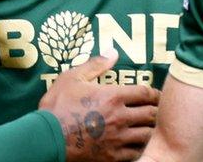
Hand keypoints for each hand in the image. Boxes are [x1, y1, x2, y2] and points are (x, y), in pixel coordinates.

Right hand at [38, 50, 160, 160]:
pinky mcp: (112, 157)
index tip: (156, 95)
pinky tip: (138, 144)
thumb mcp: (72, 78)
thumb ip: (95, 64)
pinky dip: (140, 148)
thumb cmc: (57, 107)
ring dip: (150, 130)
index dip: (155, 94)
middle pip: (151, 114)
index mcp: (113, 96)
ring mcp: (117, 139)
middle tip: (157, 110)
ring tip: (150, 127)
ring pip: (147, 135)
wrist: (45, 138)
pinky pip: (136, 153)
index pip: (145, 93)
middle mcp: (120, 118)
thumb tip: (113, 52)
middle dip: (156, 111)